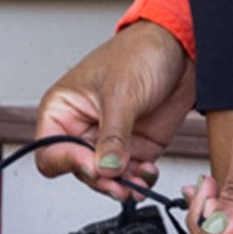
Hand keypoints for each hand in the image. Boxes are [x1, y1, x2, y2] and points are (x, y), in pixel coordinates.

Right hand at [31, 21, 195, 201]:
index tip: (94, 166)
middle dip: (100, 180)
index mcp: (63, 109)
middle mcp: (82, 128)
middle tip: (119, 183)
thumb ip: (113, 135)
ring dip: (121, 185)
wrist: (181, 48)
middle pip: (79, 171)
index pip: (50, 152)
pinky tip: (148, 172)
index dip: (69, 163)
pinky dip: (139, 180)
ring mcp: (109, 140)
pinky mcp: (135, 147)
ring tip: (137, 183)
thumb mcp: (121, 93)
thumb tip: (105, 170)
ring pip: (105, 179)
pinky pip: (130, 175)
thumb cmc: (140, 53)